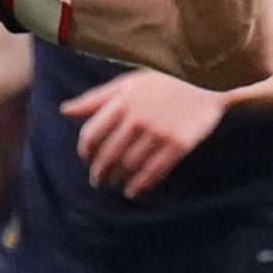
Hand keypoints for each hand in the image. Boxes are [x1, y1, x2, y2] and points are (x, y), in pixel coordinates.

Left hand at [62, 68, 229, 197]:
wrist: (207, 80)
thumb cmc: (163, 80)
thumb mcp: (128, 83)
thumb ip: (96, 98)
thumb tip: (65, 111)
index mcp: (122, 101)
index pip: (92, 134)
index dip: (86, 151)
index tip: (87, 159)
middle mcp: (138, 118)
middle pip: (108, 155)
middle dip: (99, 172)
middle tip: (98, 180)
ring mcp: (159, 132)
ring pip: (129, 166)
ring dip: (118, 180)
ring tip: (116, 184)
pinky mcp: (179, 145)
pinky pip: (154, 172)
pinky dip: (140, 186)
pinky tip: (134, 192)